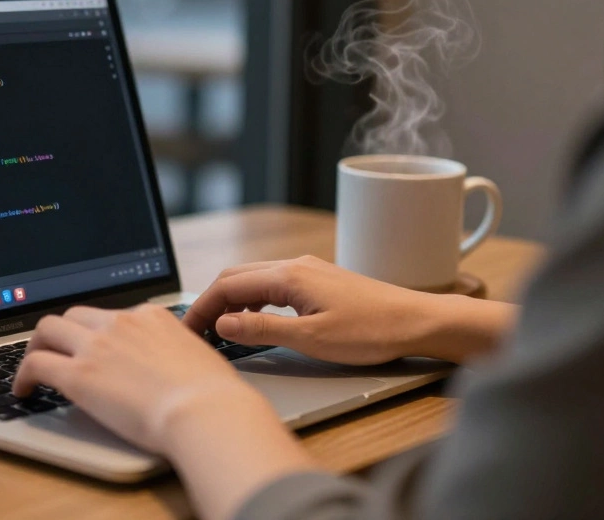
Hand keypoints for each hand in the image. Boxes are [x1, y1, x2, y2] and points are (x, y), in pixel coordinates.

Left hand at [13, 304, 317, 519]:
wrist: (205, 411)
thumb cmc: (213, 397)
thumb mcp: (199, 360)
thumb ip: (178, 354)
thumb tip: (175, 368)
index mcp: (152, 317)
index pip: (112, 315)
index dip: (96, 331)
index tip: (92, 346)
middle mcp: (121, 323)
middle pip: (75, 314)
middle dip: (62, 333)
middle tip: (56, 353)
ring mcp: (97, 346)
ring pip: (48, 328)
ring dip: (37, 346)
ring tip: (33, 368)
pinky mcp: (78, 374)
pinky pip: (36, 363)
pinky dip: (22, 374)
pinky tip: (23, 391)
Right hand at [183, 255, 514, 364]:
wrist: (417, 322)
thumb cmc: (371, 332)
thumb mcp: (311, 339)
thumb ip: (262, 331)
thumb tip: (223, 324)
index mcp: (289, 276)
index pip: (228, 286)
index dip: (201, 308)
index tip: (186, 331)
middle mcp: (295, 265)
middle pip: (236, 276)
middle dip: (209, 301)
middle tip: (194, 330)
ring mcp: (309, 270)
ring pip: (253, 278)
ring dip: (230, 300)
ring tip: (218, 328)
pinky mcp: (320, 280)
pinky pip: (272, 284)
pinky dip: (252, 300)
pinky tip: (254, 321)